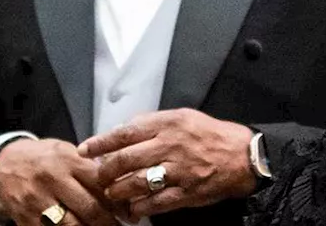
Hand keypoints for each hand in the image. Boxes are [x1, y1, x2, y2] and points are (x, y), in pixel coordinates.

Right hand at [0, 138, 119, 225]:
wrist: (3, 162)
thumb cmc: (41, 157)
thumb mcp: (65, 151)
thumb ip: (88, 166)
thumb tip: (118, 185)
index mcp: (67, 159)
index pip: (100, 182)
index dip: (118, 200)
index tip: (129, 211)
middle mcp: (53, 179)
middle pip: (89, 208)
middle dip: (109, 223)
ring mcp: (38, 201)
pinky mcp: (25, 218)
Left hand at [77, 109, 256, 218]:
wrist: (241, 155)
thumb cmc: (207, 133)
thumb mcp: (180, 116)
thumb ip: (151, 122)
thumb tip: (122, 129)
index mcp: (166, 124)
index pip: (125, 133)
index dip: (101, 142)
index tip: (84, 150)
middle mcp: (169, 146)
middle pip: (126, 160)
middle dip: (106, 171)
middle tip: (98, 177)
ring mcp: (178, 171)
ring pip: (137, 182)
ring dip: (119, 191)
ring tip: (111, 194)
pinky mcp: (187, 192)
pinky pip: (157, 203)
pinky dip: (140, 208)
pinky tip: (132, 209)